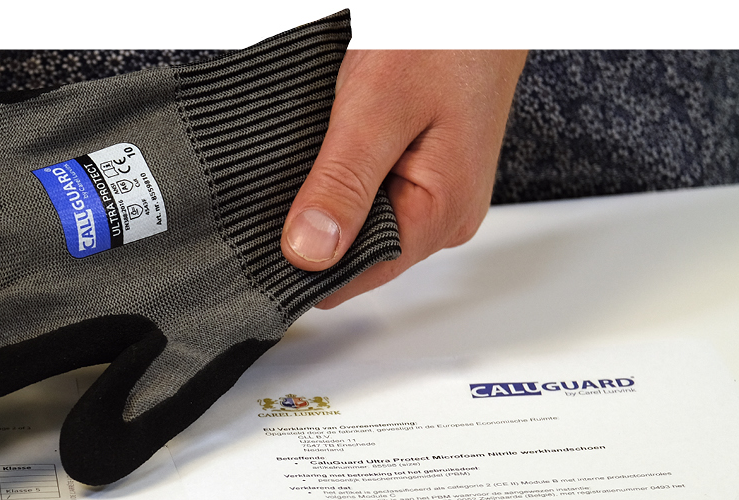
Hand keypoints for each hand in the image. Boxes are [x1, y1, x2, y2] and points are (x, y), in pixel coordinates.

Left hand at [280, 50, 525, 307]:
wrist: (474, 3)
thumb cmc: (444, 40)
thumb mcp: (378, 109)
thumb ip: (343, 184)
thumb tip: (308, 252)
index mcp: (442, 213)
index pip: (360, 276)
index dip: (308, 268)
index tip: (264, 247)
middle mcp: (446, 214)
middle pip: (361, 253)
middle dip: (318, 227)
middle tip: (284, 182)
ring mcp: (440, 192)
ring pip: (365, 221)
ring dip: (331, 196)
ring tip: (312, 154)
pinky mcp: (429, 169)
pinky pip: (376, 192)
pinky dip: (346, 174)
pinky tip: (333, 147)